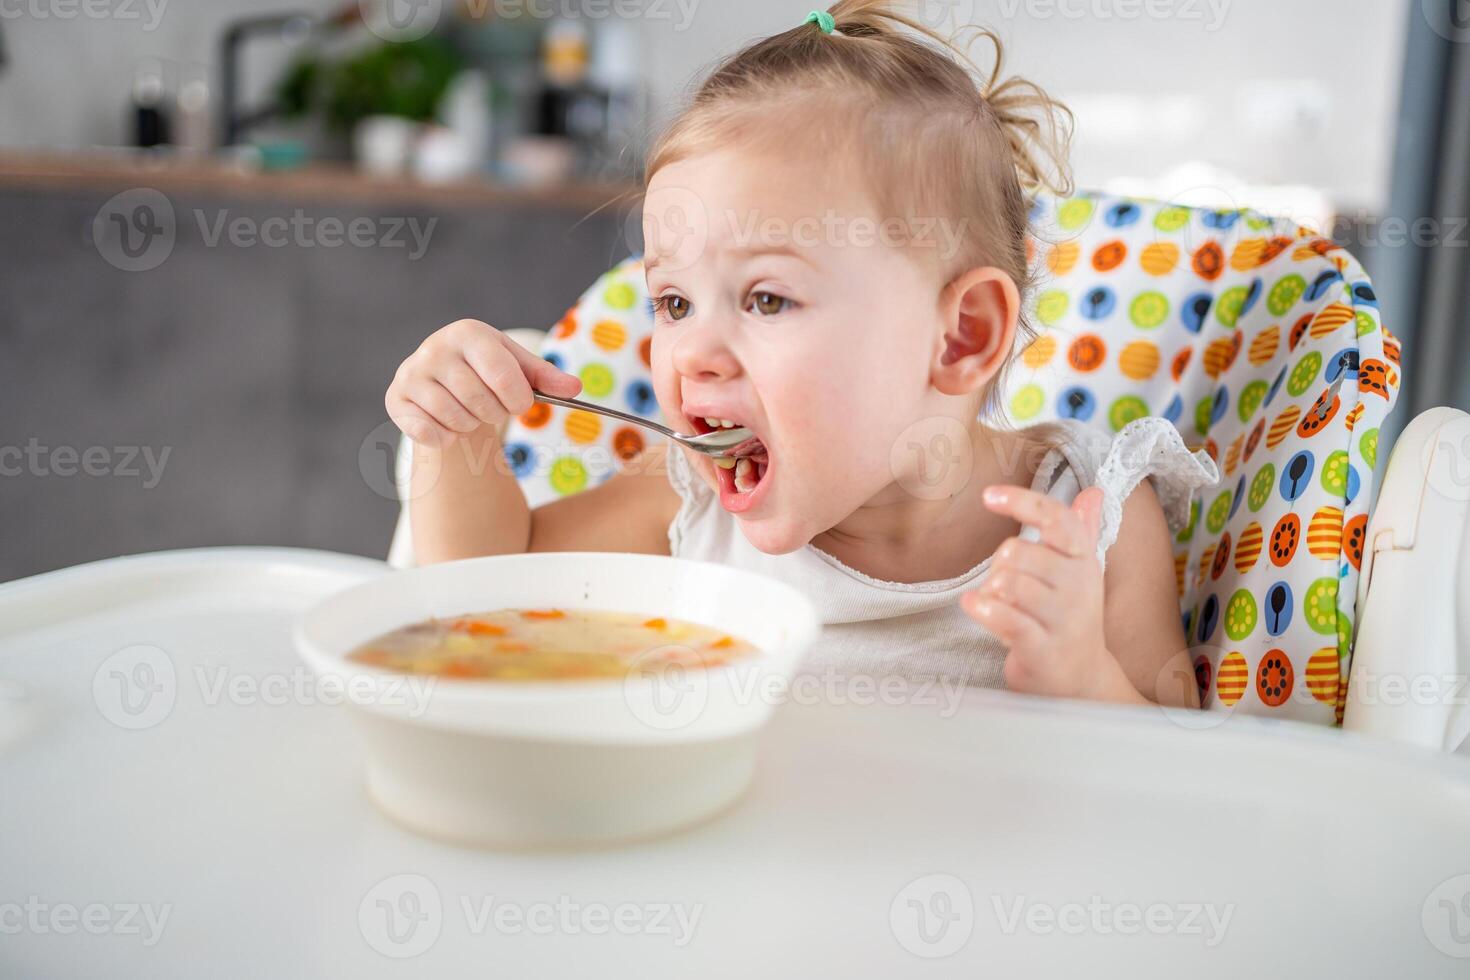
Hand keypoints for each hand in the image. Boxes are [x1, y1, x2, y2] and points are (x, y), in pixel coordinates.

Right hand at [386, 319, 581, 447]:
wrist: (442, 381)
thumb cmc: (487, 372)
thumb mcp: (518, 368)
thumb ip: (548, 379)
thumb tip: (575, 389)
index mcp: (469, 333)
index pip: (503, 375)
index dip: (517, 399)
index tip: (518, 402)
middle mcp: (435, 348)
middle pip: (481, 401)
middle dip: (495, 414)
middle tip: (491, 408)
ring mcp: (411, 373)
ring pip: (456, 419)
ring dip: (471, 426)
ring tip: (469, 413)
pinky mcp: (396, 400)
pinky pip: (430, 434)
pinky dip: (446, 438)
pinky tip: (447, 424)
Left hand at [962, 485, 1136, 701]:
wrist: (1081, 681)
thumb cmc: (1070, 620)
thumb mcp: (1081, 573)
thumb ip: (1083, 531)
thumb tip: (1094, 491)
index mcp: (1084, 561)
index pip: (1057, 519)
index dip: (1022, 501)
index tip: (987, 496)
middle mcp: (1079, 587)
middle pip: (1018, 552)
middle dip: (998, 566)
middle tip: (1004, 587)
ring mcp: (1063, 620)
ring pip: (1008, 582)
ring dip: (990, 592)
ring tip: (998, 606)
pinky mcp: (1042, 649)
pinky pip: (1004, 616)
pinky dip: (982, 608)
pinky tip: (976, 607)